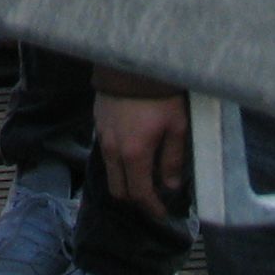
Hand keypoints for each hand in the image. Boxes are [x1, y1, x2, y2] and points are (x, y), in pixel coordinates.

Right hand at [94, 89, 189, 219]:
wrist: (133, 61)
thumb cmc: (160, 94)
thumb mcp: (176, 126)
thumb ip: (172, 159)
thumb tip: (170, 186)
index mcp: (134, 154)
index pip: (139, 193)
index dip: (151, 208)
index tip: (162, 213)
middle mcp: (113, 150)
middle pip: (118, 189)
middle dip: (135, 199)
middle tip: (152, 197)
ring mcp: (102, 136)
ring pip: (110, 171)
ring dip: (125, 180)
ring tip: (143, 174)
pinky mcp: (97, 123)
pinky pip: (105, 152)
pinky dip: (117, 161)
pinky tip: (132, 151)